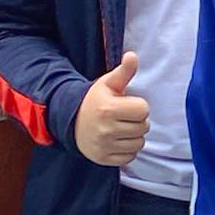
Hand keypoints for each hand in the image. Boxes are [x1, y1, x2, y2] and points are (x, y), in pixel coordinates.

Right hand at [73, 52, 150, 166]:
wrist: (70, 121)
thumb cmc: (95, 100)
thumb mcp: (107, 83)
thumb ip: (123, 71)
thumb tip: (132, 55)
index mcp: (108, 108)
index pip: (143, 110)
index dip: (138, 106)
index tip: (126, 104)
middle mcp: (106, 129)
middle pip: (144, 127)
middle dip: (137, 121)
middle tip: (124, 117)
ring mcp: (104, 146)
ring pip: (139, 143)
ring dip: (134, 136)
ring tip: (121, 128)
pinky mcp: (103, 159)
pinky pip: (130, 157)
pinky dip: (127, 150)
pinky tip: (117, 140)